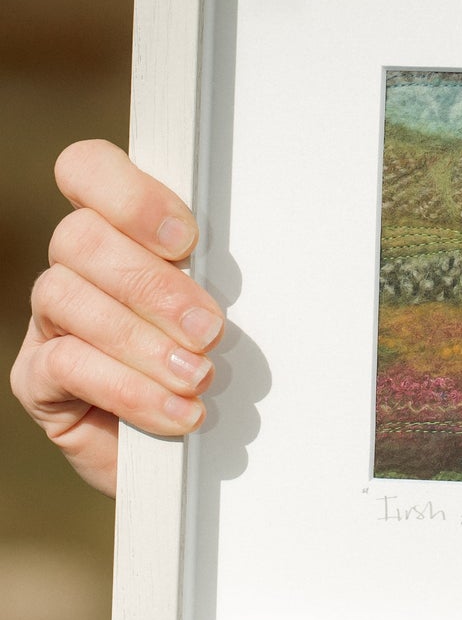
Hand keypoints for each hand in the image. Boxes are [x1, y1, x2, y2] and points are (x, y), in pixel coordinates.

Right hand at [10, 140, 223, 497]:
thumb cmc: (223, 365)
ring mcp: (50, 319)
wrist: (199, 450)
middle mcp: (76, 265)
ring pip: (67, 298)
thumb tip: (266, 258)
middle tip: (210, 330)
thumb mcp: (228, 311)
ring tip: (198, 377)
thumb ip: (221, 277)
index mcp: (121, 230)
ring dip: (143, 342)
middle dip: (153, 285)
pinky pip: (66, 365)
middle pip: (80, 237)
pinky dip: (130, 390)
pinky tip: (178, 412)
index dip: (129, 194)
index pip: (88, 169)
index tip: (188, 240)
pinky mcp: (37, 377)